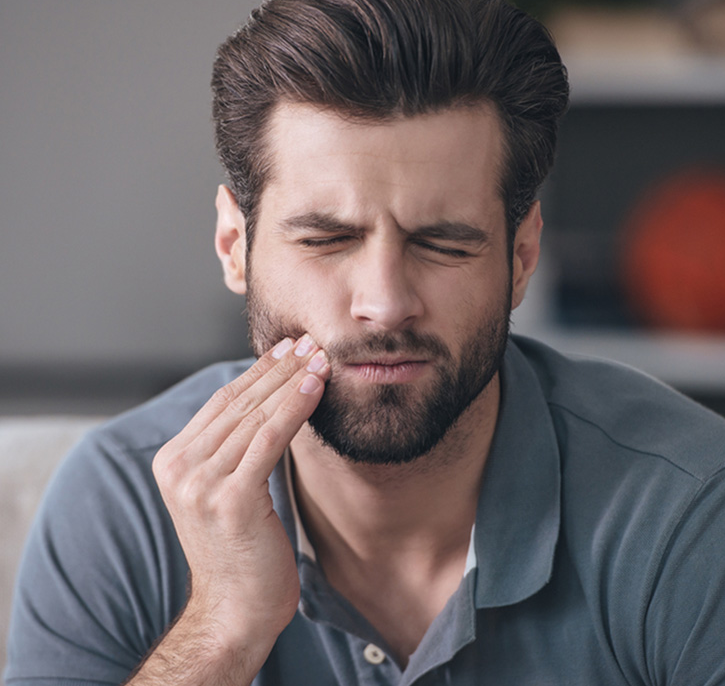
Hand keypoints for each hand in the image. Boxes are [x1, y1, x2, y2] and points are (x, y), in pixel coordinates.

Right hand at [151, 335, 328, 657]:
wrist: (235, 611)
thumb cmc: (241, 550)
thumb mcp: (226, 491)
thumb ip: (233, 450)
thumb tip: (269, 401)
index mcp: (173, 460)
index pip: (221, 402)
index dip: (258, 372)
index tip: (288, 348)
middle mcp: (179, 467)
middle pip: (238, 403)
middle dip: (279, 368)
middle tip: (311, 342)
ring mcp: (201, 484)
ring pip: (255, 416)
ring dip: (292, 382)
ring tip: (321, 358)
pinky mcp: (230, 499)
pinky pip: (269, 439)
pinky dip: (294, 408)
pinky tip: (315, 387)